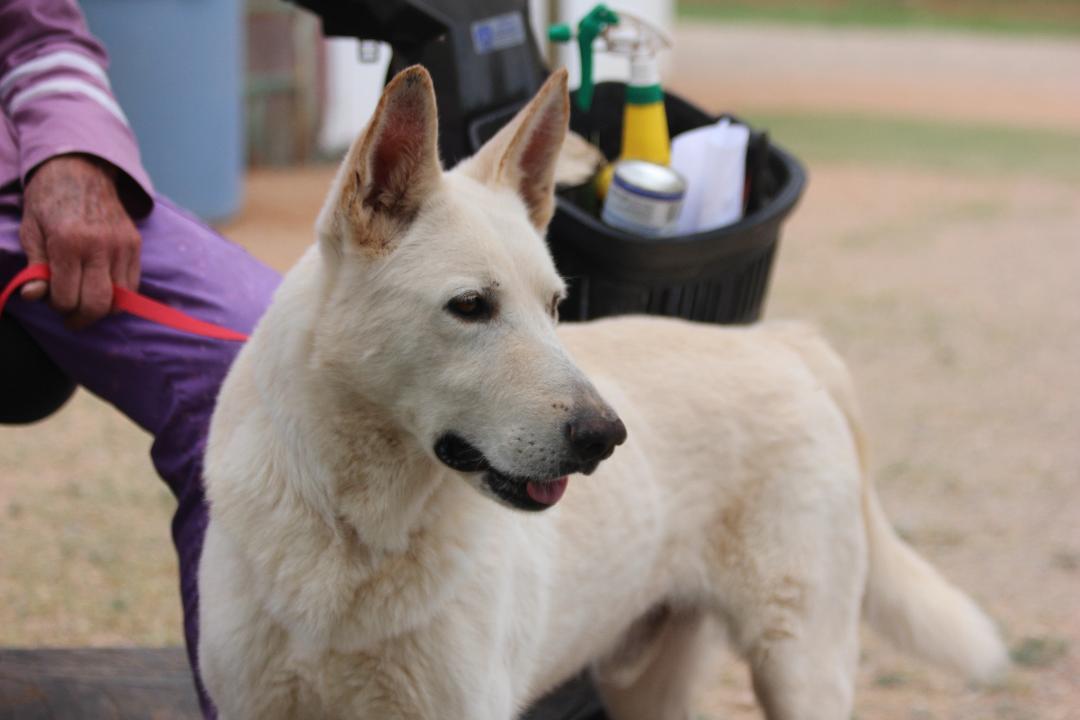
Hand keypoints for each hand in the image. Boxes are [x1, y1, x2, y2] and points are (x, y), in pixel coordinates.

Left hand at [19, 154, 141, 327]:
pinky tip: (102, 289)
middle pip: (97, 304)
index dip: (56, 306)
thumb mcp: (31, 231)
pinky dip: (119, 296)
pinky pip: (132, 285)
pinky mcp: (134, 245)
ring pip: (119, 299)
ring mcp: (121, 246)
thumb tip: (33, 297)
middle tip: (71, 318)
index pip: (66, 297)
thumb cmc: (48, 201)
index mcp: (67, 242)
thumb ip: (35, 267)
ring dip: (101, 308)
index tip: (51, 301)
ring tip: (86, 303)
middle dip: (81, 318)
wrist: (80, 170)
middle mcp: (99, 246)